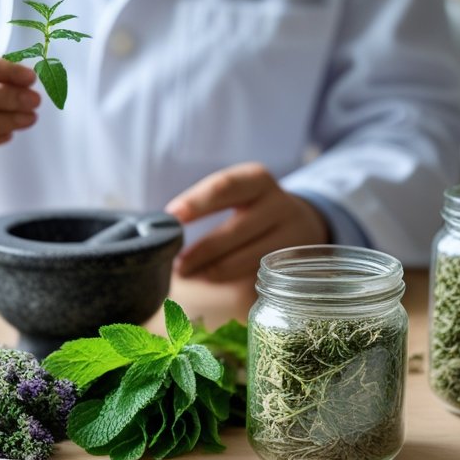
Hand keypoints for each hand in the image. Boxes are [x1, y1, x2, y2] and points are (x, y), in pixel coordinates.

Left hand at [165, 163, 329, 284]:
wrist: (300, 222)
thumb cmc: (249, 208)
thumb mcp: (237, 194)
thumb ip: (204, 204)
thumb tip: (160, 230)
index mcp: (257, 179)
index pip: (225, 187)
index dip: (196, 202)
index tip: (172, 216)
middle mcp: (279, 204)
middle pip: (235, 229)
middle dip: (201, 251)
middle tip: (176, 266)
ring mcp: (291, 235)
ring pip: (247, 258)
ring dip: (212, 270)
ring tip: (187, 275)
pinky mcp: (294, 264)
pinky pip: (256, 276)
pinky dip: (228, 280)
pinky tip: (208, 279)